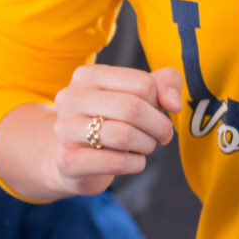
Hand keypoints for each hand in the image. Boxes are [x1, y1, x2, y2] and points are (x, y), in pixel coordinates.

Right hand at [49, 64, 182, 197]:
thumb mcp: (139, 95)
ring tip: (144, 147)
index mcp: (87, 75)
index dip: (160, 102)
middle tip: (163, 136)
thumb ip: (165, 83)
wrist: (75, 160)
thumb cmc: (113, 121)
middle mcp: (70, 97)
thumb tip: (174, 103)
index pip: (142, 84)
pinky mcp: (67, 160)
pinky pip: (117, 162)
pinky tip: (131, 161)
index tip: (157, 113)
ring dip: (147, 145)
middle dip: (159, 126)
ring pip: (124, 136)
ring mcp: (64, 129)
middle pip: (132, 108)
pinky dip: (136, 164)